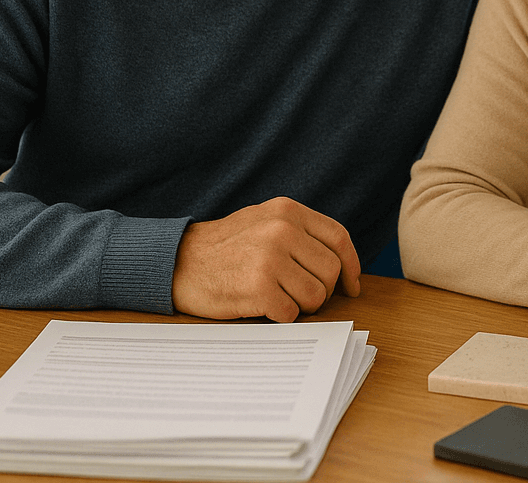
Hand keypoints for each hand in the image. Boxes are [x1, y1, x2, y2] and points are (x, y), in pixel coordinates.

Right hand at [171, 196, 360, 321]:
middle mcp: (283, 230)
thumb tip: (340, 263)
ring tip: (278, 298)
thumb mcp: (263, 221)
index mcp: (287, 211)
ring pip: (316, 295)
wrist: (176, 262)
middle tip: (299, 296)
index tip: (351, 286)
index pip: (338, 238)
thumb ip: (299, 233)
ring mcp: (271, 258)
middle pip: (331, 271)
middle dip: (321, 290)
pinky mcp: (258, 287)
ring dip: (301, 305)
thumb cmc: (223, 247)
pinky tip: (262, 306)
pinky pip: (292, 313)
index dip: (351, 266)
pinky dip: (281, 316)